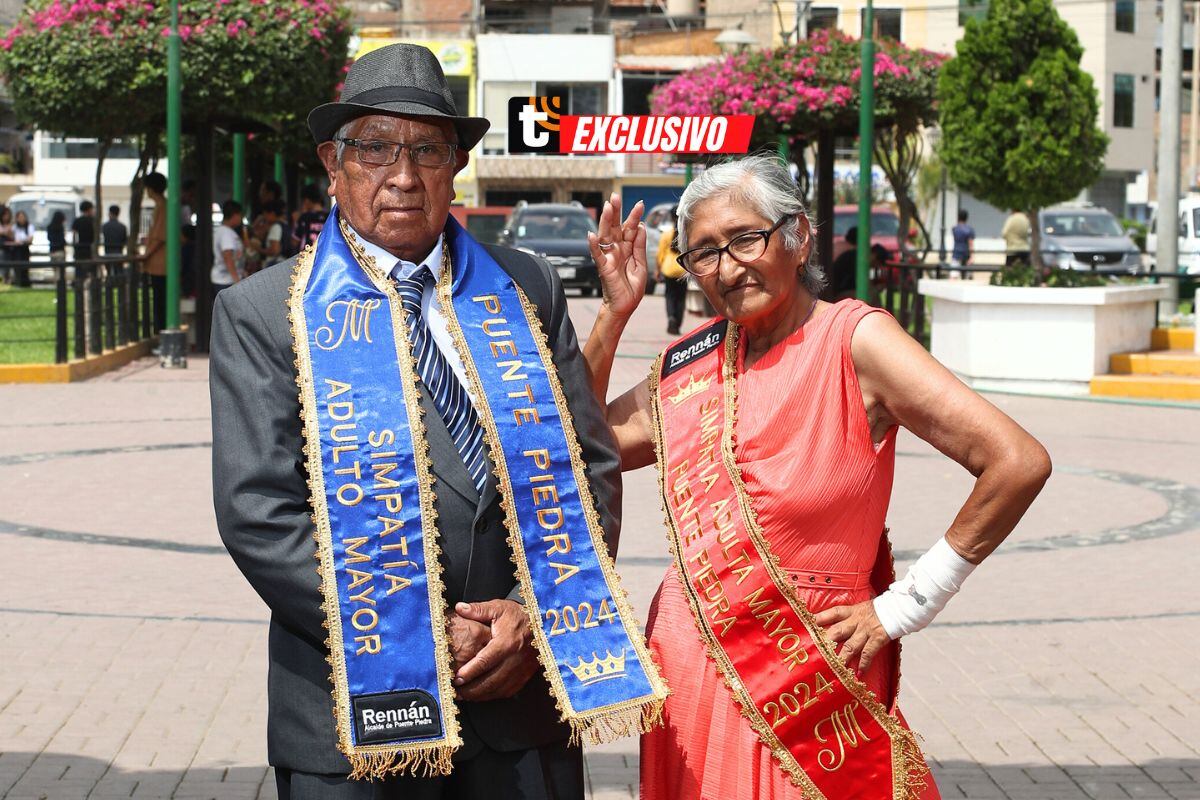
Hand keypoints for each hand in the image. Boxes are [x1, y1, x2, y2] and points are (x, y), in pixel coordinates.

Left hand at [451, 600, 538, 701]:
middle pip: (491, 680)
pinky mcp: (525, 676)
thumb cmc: (517, 615)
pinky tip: (481, 694)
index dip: (470, 671)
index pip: (486, 660)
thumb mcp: (498, 608)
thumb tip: (459, 607)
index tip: (456, 678)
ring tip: (464, 695)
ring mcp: (521, 670)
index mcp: (507, 642)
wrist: (542, 624)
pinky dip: (492, 695)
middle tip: (456, 691)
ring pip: (498, 689)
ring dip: (480, 695)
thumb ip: (478, 610)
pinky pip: (507, 691)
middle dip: (471, 689)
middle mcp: (515, 659)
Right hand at [587, 192, 646, 318]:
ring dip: (605, 222)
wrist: (625, 306)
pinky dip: (594, 246)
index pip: (630, 229)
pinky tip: (591, 235)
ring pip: (606, 236)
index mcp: (628, 249)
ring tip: (606, 208)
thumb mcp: (641, 265)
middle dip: (616, 212)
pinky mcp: (604, 268)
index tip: (639, 204)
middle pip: (615, 227)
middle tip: (615, 197)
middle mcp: (617, 250)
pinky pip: (597, 255)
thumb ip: (640, 247)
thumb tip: (641, 227)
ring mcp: (610, 257)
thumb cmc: (631, 288)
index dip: (634, 217)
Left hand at [813, 600, 890, 675]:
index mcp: (852, 611)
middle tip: (814, 653)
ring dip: (841, 658)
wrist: (900, 607)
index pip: (832, 613)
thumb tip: (837, 627)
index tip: (806, 626)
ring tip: (832, 669)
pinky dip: (863, 664)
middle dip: (825, 642)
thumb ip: (850, 617)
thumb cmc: (879, 610)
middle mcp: (856, 620)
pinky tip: (858, 673)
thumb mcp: (862, 608)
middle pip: (837, 631)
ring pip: (850, 645)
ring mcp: (866, 630)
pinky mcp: (878, 638)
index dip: (819, 619)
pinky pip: (868, 652)